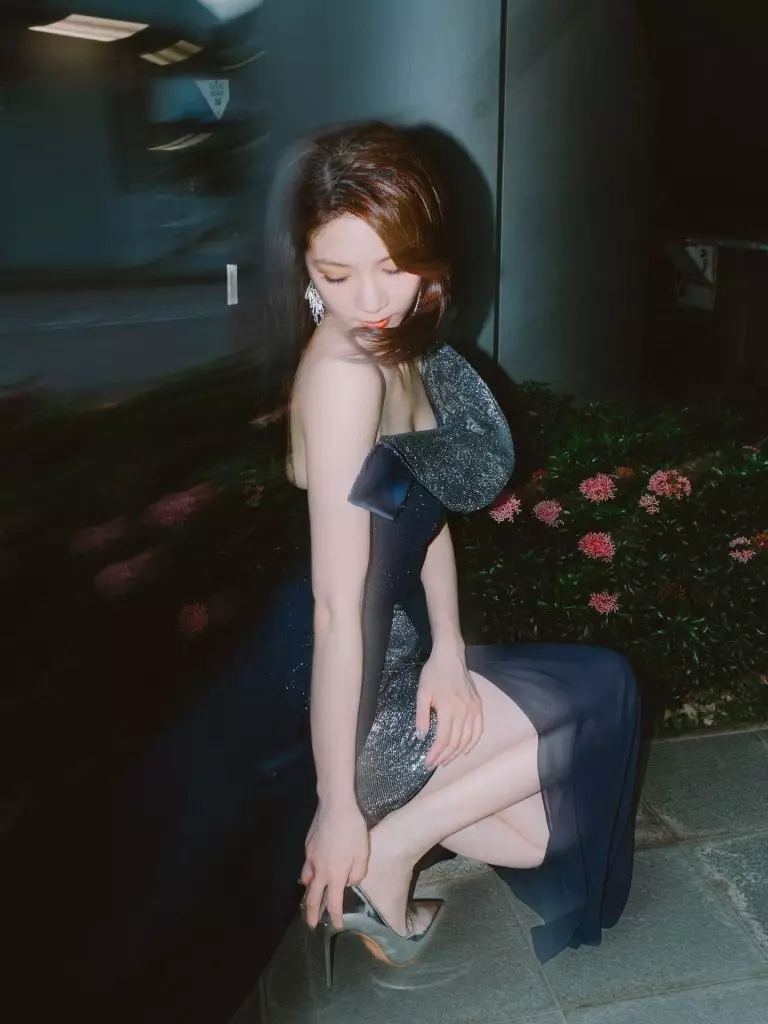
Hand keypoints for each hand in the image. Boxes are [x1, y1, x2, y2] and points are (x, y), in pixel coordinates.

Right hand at [300, 801, 368, 929]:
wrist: (335, 805)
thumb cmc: (353, 829)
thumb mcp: (363, 853)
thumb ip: (358, 873)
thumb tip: (350, 882)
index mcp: (335, 874)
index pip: (334, 903)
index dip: (335, 917)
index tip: (335, 926)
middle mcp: (319, 870)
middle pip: (312, 898)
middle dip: (312, 914)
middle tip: (311, 924)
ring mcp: (310, 857)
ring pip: (306, 881)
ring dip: (308, 892)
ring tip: (310, 898)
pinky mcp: (307, 846)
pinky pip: (306, 866)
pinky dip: (308, 874)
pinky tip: (312, 871)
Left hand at [416, 644, 482, 767]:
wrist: (451, 657)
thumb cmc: (433, 673)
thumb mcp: (422, 693)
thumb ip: (422, 716)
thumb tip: (421, 737)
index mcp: (448, 709)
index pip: (443, 739)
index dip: (435, 754)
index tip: (427, 763)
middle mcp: (464, 711)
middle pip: (456, 742)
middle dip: (444, 757)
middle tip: (434, 764)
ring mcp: (474, 709)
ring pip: (467, 739)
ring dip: (457, 753)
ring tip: (446, 760)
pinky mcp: (478, 706)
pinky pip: (478, 730)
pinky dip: (472, 743)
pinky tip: (464, 750)